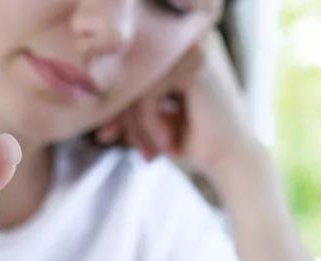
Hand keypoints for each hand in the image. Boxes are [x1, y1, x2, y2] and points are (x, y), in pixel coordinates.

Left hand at [93, 31, 259, 186]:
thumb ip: (125, 105)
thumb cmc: (192, 140)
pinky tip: (166, 147)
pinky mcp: (195, 65)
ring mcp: (193, 47)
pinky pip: (148, 94)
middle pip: (131, 74)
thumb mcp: (149, 118)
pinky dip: (150, 125)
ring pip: (137, 85)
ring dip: (137, 126)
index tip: (106, 135)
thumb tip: (87, 107)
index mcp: (176, 45)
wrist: (234, 162)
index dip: (115, 103)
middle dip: (122, 116)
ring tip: (150, 153)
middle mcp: (186, 37)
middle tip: (124, 147)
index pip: (130, 70)